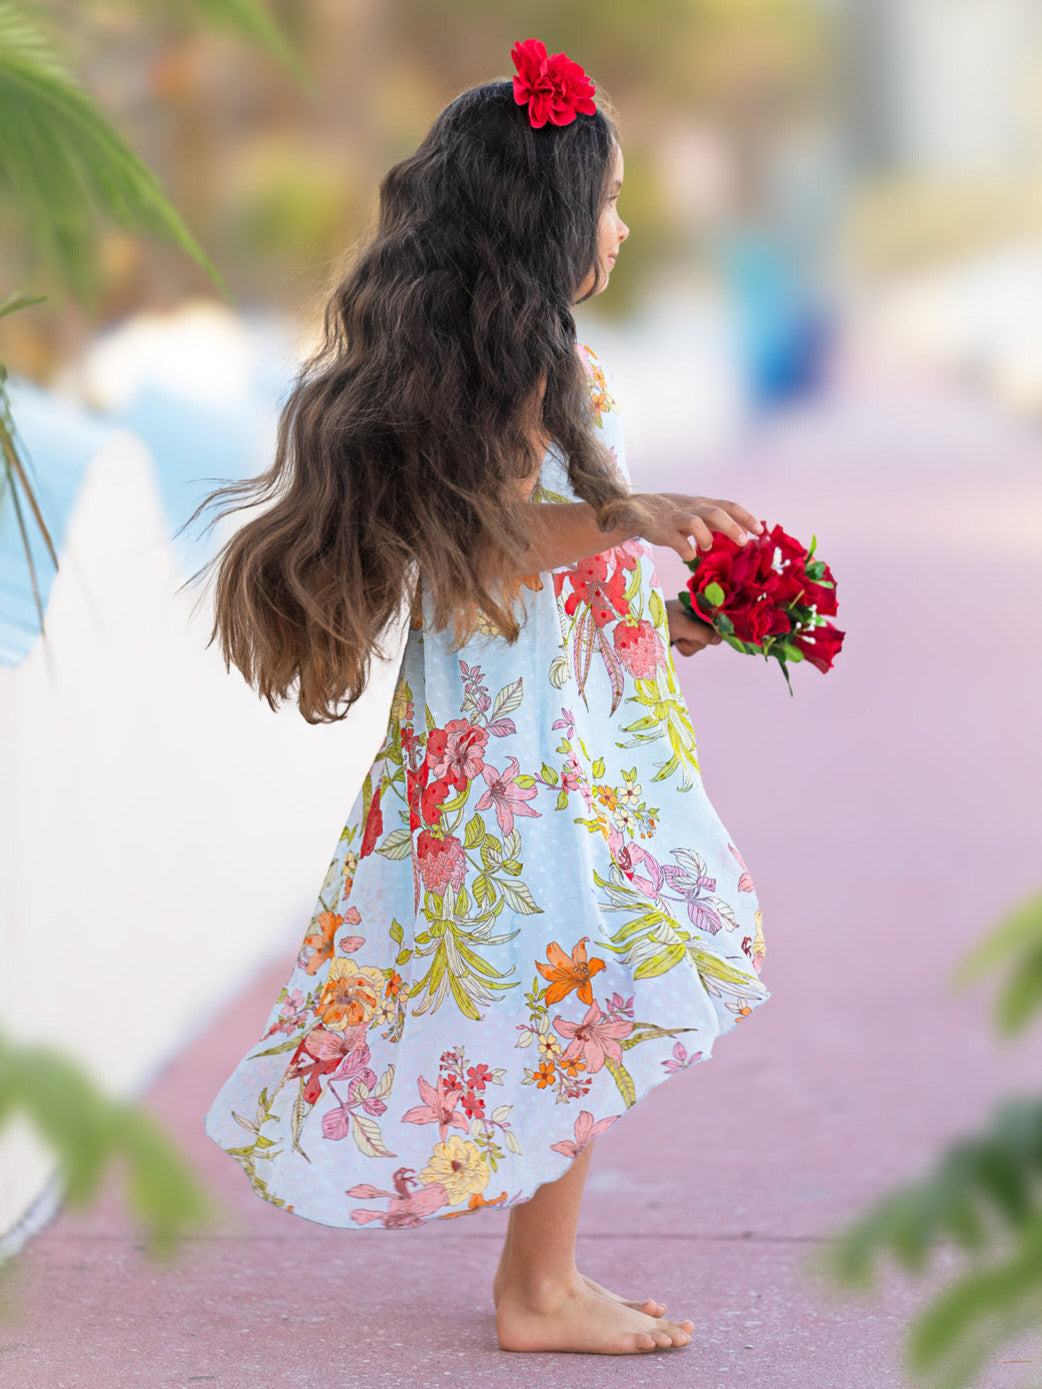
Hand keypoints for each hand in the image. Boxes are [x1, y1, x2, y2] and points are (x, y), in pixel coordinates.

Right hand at [635, 492, 762, 561]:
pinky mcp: (660, 531)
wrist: (633, 509)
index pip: (728, 506)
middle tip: (744, 542)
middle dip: (732, 527)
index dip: (746, 517)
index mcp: (701, 504)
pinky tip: (688, 556)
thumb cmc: (669, 513)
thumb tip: (742, 532)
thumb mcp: (693, 510)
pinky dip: (685, 551)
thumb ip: (714, 519)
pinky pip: (676, 541)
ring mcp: (675, 519)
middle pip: (716, 513)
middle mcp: (691, 509)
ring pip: (696, 522)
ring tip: (706, 548)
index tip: (760, 530)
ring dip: (706, 537)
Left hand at [666, 597, 721, 657]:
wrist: (640, 626)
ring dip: (688, 644)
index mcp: (701, 605)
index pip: (719, 620)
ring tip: (676, 636)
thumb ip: (702, 632)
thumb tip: (720, 639)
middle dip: (696, 639)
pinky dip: (683, 648)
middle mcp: (699, 615)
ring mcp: (692, 626)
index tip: (704, 634)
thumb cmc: (661, 620)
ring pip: (701, 644)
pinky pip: (691, 649)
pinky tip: (675, 641)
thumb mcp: (683, 626)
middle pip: (711, 635)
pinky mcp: (685, 636)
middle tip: (682, 634)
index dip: (715, 629)